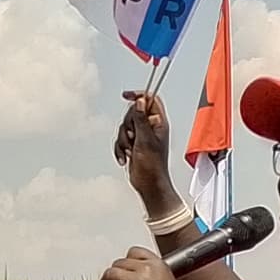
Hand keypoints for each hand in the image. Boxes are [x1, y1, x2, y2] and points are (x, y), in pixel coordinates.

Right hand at [114, 90, 177, 210]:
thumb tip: (140, 101)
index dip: (139, 95)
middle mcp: (151, 128)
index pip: (150, 100)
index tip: (127, 96)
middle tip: (133, 137)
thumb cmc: (153, 166)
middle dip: (128, 126)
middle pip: (133, 114)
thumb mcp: (145, 139)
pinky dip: (120, 149)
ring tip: (130, 151)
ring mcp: (142, 137)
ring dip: (123, 141)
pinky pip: (120, 141)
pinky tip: (125, 158)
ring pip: (124, 128)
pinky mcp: (133, 146)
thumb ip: (142, 119)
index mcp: (158, 124)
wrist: (149, 185)